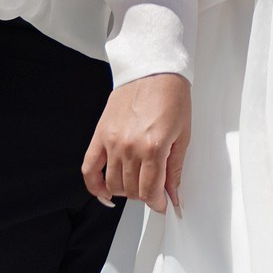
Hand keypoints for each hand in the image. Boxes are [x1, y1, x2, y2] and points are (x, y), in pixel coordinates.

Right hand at [83, 73, 191, 214]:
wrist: (152, 69)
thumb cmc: (170, 95)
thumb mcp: (183, 134)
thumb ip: (175, 168)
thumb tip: (173, 194)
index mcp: (153, 147)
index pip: (151, 191)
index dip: (158, 203)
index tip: (162, 204)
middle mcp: (130, 147)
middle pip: (133, 190)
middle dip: (145, 196)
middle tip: (154, 190)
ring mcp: (112, 142)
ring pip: (114, 184)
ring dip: (126, 191)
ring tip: (136, 184)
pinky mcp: (100, 135)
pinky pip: (89, 169)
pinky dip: (95, 186)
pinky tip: (105, 192)